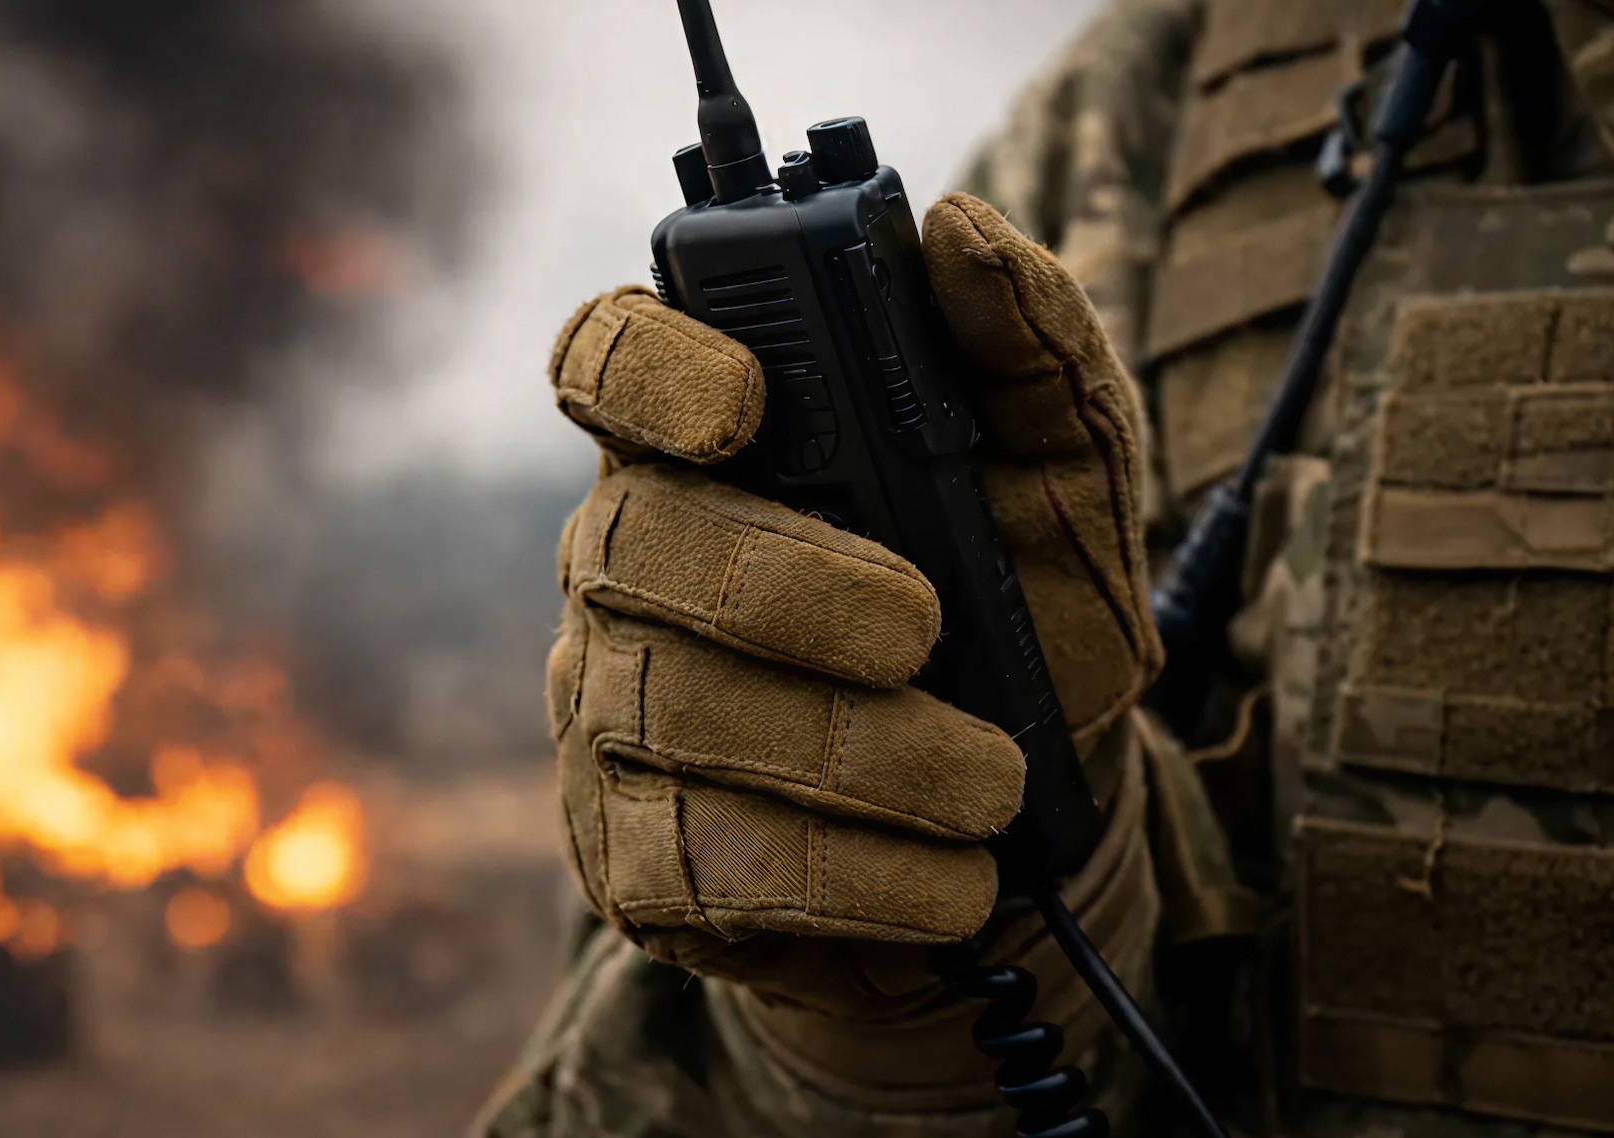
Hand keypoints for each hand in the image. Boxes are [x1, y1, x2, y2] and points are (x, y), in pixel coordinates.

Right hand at [545, 194, 1157, 1014]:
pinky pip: (692, 865)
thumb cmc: (1021, 626)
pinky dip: (837, 877)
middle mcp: (630, 566)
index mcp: (712, 447)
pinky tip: (946, 881)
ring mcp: (613, 714)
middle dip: (780, 584)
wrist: (1022, 837)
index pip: (606, 362)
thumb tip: (961, 233)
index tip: (749, 400)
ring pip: (667, 711)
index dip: (649, 370)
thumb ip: (1027, 353)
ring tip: (988, 788)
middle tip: (922, 630)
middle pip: (632, 542)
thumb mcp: (1062, 486)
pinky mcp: (634, 859)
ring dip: (844, 753)